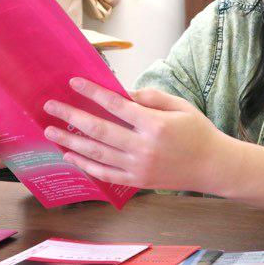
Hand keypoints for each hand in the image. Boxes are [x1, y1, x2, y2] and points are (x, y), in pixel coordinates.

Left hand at [42, 77, 229, 191]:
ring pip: (96, 153)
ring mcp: (138, 167)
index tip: (73, 83)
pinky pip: (105, 174)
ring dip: (70, 141)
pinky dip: (85, 165)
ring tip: (50, 131)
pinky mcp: (137, 181)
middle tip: (50, 107)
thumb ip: (151, 97)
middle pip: (98, 130)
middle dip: (71, 117)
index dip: (92, 92)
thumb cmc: (197, 132)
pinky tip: (70, 154)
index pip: (115, 105)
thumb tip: (123, 93)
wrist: (213, 167)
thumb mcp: (179, 106)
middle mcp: (143, 147)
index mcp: (154, 125)